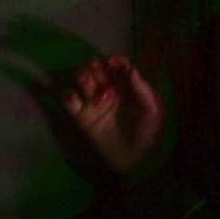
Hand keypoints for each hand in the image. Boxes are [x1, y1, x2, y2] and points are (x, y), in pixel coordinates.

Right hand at [63, 55, 164, 172]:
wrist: (135, 157)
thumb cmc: (147, 130)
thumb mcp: (151, 109)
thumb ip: (141, 89)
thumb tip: (132, 68)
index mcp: (126, 85)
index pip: (118, 67)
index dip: (114, 61)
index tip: (112, 61)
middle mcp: (109, 89)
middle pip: (97, 70)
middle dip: (96, 67)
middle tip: (97, 69)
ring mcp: (94, 101)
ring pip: (82, 81)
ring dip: (83, 78)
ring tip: (89, 84)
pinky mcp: (81, 116)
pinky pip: (69, 100)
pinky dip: (68, 95)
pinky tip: (75, 98)